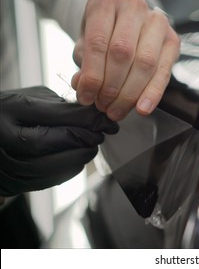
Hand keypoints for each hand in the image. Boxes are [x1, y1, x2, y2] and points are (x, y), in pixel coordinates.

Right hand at [0, 86, 118, 196]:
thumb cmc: (7, 113)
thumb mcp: (30, 98)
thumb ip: (59, 105)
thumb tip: (93, 114)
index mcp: (14, 109)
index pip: (63, 115)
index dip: (92, 118)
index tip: (106, 120)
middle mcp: (10, 138)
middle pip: (63, 141)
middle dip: (89, 138)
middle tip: (101, 133)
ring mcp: (11, 163)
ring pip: (61, 164)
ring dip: (83, 154)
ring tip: (90, 145)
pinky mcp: (15, 182)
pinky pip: (52, 179)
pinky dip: (71, 168)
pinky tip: (75, 157)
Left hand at [72, 0, 179, 120]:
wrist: (127, 23)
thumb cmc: (106, 33)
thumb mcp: (87, 43)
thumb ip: (84, 64)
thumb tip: (83, 86)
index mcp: (106, 3)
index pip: (98, 42)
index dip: (92, 75)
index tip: (87, 96)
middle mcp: (134, 7)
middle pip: (123, 53)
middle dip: (111, 87)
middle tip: (103, 105)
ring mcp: (157, 22)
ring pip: (145, 63)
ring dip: (130, 93)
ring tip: (118, 109)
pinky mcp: (172, 40)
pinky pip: (164, 71)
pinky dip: (152, 93)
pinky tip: (142, 108)